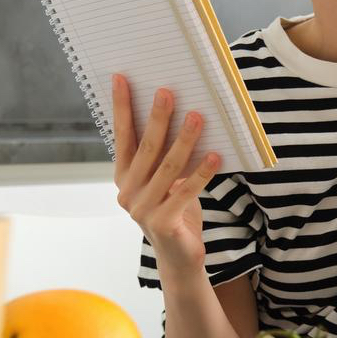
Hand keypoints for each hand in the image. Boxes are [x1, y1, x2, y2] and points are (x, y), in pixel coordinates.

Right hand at [110, 73, 221, 268]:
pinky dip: (202, 172)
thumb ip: (163, 155)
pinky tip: (215, 155)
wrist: (180, 258)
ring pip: (167, 166)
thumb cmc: (174, 210)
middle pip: (145, 147)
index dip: (121, 107)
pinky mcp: (163, 223)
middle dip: (157, 117)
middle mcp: (127, 192)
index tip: (122, 79)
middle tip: (168, 92)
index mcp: (123, 177)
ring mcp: (142, 209)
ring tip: (199, 116)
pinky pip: (186, 191)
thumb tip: (179, 113)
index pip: (121, 136)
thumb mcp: (164, 180)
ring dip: (184, 139)